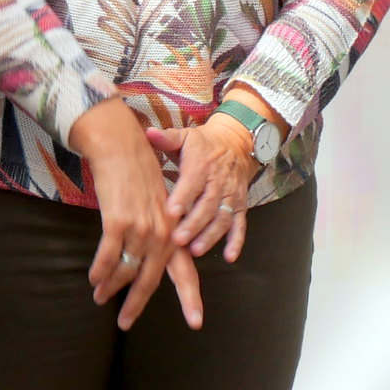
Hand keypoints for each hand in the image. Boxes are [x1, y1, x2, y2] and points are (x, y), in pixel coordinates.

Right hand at [68, 99, 174, 329]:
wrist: (121, 147)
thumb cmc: (137, 177)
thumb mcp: (157, 207)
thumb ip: (158, 235)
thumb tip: (149, 261)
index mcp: (174, 232)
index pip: (186, 272)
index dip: (190, 298)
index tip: (195, 323)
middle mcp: (162, 234)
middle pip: (150, 280)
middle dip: (135, 304)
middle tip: (125, 323)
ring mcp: (141, 228)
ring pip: (124, 270)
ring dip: (110, 287)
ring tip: (99, 297)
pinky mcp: (118, 221)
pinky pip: (107, 256)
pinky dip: (99, 270)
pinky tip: (93, 279)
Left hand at [147, 121, 254, 261]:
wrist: (237, 144)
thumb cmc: (203, 144)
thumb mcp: (186, 136)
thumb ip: (167, 138)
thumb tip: (148, 132)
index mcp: (201, 166)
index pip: (192, 182)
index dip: (182, 197)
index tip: (171, 212)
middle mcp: (218, 183)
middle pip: (206, 206)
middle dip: (193, 224)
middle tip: (178, 240)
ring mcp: (231, 196)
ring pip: (222, 218)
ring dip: (210, 236)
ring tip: (196, 250)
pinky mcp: (241, 206)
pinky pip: (240, 225)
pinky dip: (237, 241)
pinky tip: (229, 257)